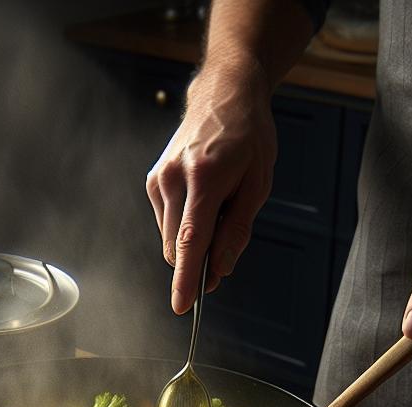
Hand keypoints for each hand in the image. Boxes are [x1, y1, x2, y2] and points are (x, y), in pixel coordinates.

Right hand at [146, 61, 277, 313]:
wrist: (224, 94)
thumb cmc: (248, 138)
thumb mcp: (258, 185)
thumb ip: (238, 231)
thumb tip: (219, 271)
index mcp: (205, 178)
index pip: (190, 240)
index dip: (186, 278)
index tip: (181, 307)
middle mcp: (174, 178)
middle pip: (178, 246)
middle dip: (198, 259)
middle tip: (227, 238)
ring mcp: (158, 179)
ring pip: (170, 239)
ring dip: (193, 240)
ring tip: (217, 204)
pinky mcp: (153, 182)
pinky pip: (167, 223)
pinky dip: (184, 225)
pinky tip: (201, 199)